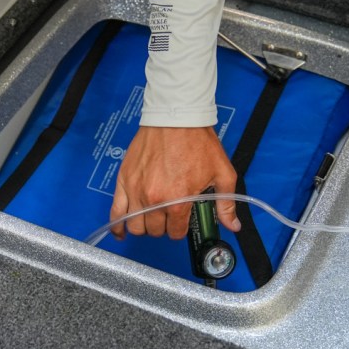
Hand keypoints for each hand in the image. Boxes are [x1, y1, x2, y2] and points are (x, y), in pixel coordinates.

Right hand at [110, 126, 240, 239]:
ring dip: (144, 226)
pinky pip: (115, 212)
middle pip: (155, 231)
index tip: (183, 221)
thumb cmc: (198, 142)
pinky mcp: (124, 180)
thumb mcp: (222, 173)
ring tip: (152, 218)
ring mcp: (136, 190)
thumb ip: (226, 204)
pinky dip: (117, 225)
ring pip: (135, 225)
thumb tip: (233, 226)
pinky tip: (121, 230)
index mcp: (178, 201)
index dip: (182, 229)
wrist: (177, 117)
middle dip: (164, 227)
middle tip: (170, 215)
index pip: (176, 232)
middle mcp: (154, 199)